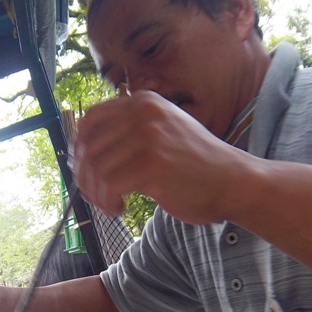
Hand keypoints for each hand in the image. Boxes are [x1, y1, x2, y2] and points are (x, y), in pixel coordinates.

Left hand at [72, 90, 247, 222]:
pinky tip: (120, 209)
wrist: (234, 182)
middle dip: (86, 178)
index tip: (84, 172)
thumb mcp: (161, 134)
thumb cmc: (194, 167)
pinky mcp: (152, 164)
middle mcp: (143, 113)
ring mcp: (149, 136)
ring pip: (96, 169)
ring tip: (112, 205)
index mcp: (143, 102)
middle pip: (89, 147)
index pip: (90, 120)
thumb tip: (79, 156)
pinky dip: (107, 202)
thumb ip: (127, 135)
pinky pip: (109, 185)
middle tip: (97, 197)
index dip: (78, 149)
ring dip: (97, 194)